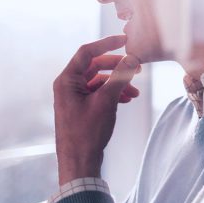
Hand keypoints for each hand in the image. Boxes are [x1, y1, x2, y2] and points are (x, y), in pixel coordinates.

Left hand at [53, 35, 140, 184]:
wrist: (79, 163)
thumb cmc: (87, 132)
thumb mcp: (106, 101)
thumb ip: (119, 77)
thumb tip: (132, 59)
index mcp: (67, 80)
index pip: (87, 52)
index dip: (107, 44)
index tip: (125, 40)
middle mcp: (68, 86)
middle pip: (94, 66)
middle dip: (117, 66)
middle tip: (137, 67)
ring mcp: (74, 98)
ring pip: (99, 81)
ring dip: (118, 82)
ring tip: (135, 91)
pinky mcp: (81, 109)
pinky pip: (98, 93)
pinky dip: (113, 93)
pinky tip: (127, 99)